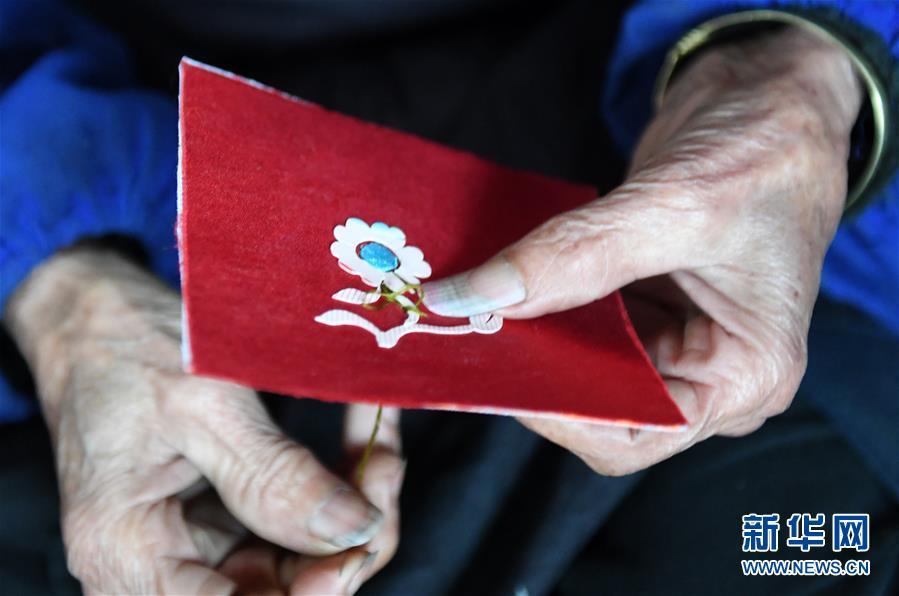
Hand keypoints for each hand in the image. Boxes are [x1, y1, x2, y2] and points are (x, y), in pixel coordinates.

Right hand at [4, 247, 404, 593]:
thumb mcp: (203, 403)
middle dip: (349, 536)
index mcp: (132, 554)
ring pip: (301, 557)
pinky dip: (338, 481)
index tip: (363, 532)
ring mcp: (199, 541)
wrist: (95, 314)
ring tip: (379, 442)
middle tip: (384, 466)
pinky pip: (295, 518)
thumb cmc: (126, 346)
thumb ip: (273, 476)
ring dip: (354, 503)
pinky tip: (362, 436)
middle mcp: (163, 565)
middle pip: (281, 589)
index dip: (314, 589)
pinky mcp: (227, 512)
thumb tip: (353, 531)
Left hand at [422, 27, 861, 474]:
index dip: (563, 413)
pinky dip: (539, 300)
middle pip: (603, 401)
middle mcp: (707, 371)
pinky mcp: (641, 303)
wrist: (769, 97)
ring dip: (531, 334)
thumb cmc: (764, 153)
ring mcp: (671, 337)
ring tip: (472, 305)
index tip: (500, 369)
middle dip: (540, 369)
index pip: (638, 432)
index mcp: (745, 376)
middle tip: (471, 332)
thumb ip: (574, 256)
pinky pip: (578, 318)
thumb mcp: (674, 206)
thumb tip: (475, 296)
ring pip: (582, 361)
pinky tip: (499, 279)